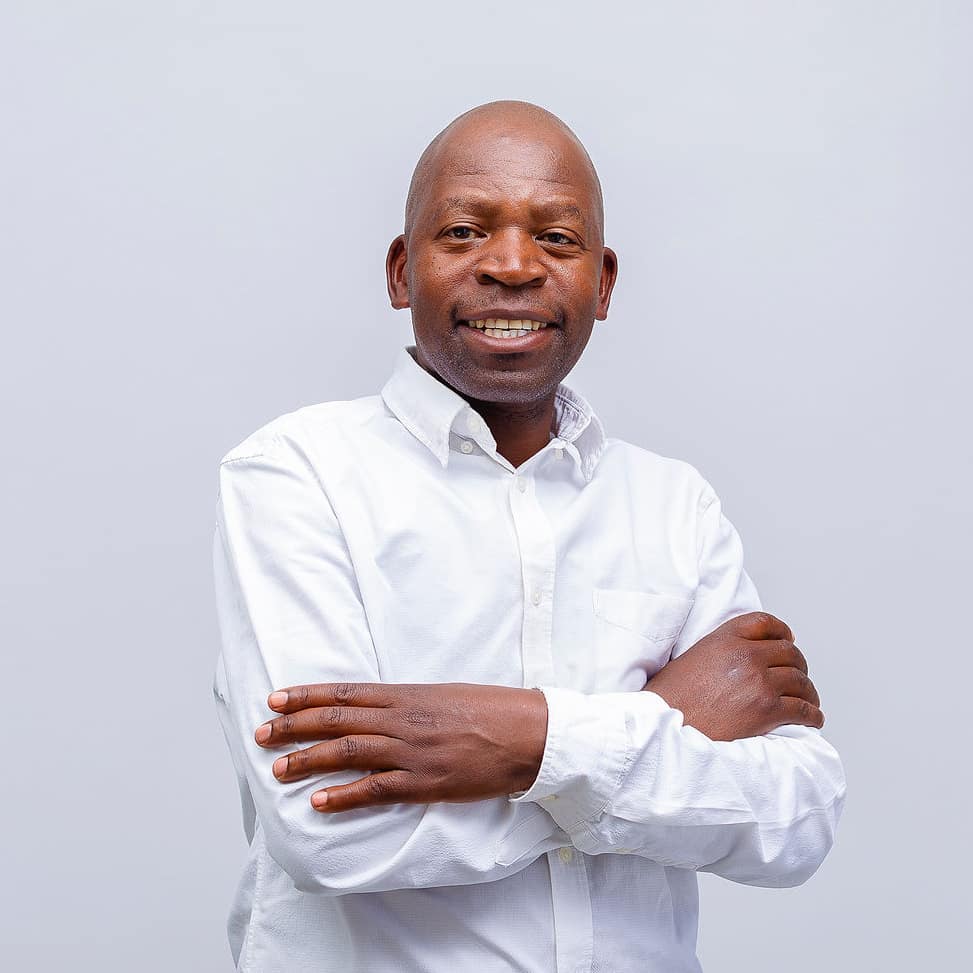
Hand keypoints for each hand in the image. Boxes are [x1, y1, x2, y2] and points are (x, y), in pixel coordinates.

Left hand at [254, 682, 547, 812]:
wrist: (528, 732)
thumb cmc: (490, 709)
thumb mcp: (444, 694)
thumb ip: (408, 701)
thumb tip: (377, 707)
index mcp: (407, 694)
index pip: (345, 692)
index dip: (307, 696)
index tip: (275, 698)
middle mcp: (402, 719)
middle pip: (337, 720)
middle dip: (295, 726)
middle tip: (262, 733)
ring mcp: (412, 751)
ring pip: (349, 752)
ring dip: (310, 760)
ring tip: (278, 769)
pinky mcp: (426, 782)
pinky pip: (377, 790)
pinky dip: (345, 796)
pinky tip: (320, 802)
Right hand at [644, 611, 823, 740]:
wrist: (664, 725)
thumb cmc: (670, 698)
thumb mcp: (690, 659)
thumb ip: (719, 653)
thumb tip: (737, 664)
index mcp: (725, 638)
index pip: (765, 623)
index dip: (782, 631)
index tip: (788, 639)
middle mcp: (746, 655)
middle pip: (789, 652)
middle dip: (798, 665)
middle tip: (798, 676)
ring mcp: (759, 682)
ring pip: (800, 681)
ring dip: (808, 692)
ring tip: (808, 701)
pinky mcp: (767, 711)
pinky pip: (802, 709)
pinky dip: (812, 715)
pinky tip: (812, 719)